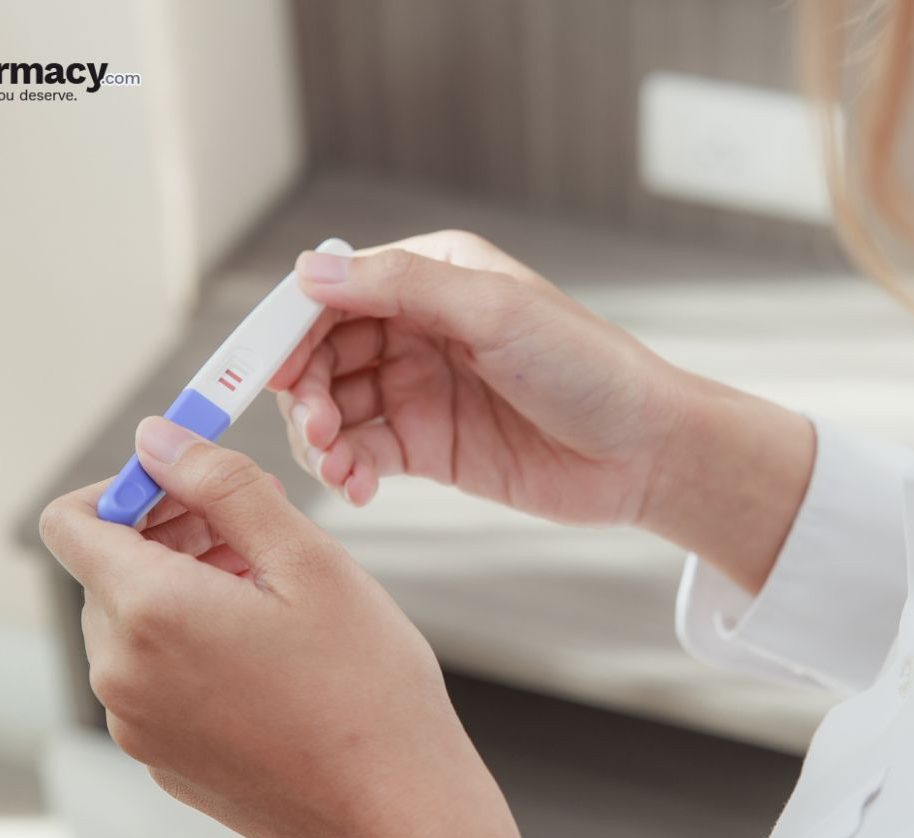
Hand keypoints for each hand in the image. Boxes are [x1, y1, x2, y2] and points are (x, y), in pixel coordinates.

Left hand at [39, 417, 525, 837]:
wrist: (394, 812)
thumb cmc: (367, 694)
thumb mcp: (310, 561)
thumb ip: (224, 485)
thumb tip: (160, 439)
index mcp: (151, 612)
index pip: (70, 521)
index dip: (126, 487)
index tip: (187, 485)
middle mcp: (123, 673)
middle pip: (105, 570)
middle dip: (170, 535)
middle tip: (254, 532)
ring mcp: (137, 724)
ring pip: (131, 622)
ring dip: (184, 588)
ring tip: (270, 592)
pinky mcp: (160, 756)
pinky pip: (152, 676)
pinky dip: (192, 645)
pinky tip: (266, 651)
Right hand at [269, 230, 686, 524]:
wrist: (645, 452)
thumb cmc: (588, 367)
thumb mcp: (496, 312)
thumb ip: (402, 288)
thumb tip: (308, 271)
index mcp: (432, 276)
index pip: (334, 291)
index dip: (291, 328)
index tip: (267, 370)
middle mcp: (416, 328)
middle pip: (322, 353)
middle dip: (304, 392)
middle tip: (315, 430)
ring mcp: (418, 389)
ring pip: (333, 408)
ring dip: (319, 438)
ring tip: (337, 467)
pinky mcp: (425, 447)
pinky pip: (360, 455)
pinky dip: (345, 472)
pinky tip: (356, 489)